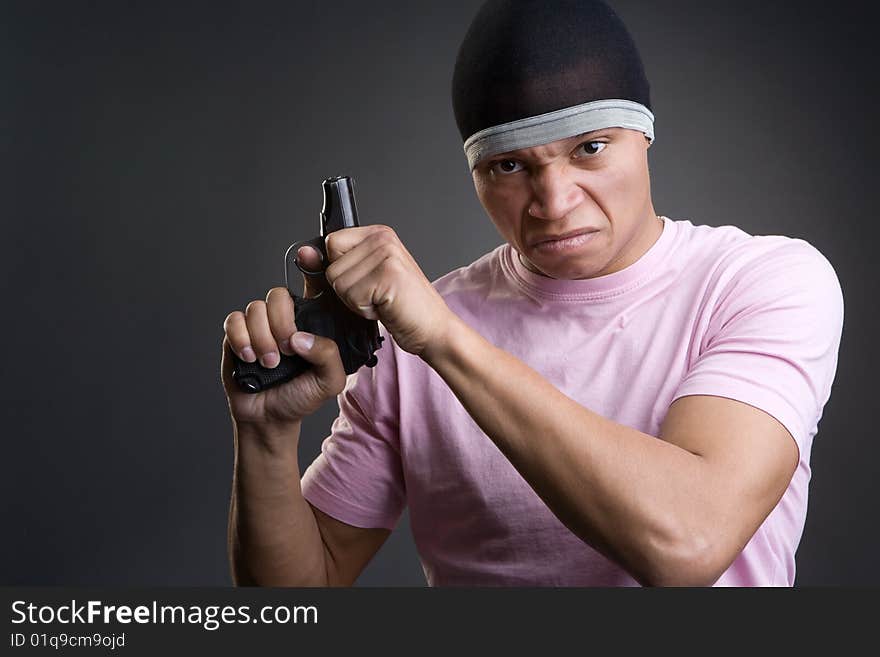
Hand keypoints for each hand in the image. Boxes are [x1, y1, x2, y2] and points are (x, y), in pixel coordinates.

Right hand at [219, 246, 346, 427]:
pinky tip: (249, 358)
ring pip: (255, 309)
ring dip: (261, 339)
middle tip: (286, 351)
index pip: (313, 286)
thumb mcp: (329, 381)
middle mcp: (284, 318)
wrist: (269, 417)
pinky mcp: (236, 333)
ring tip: (269, 363)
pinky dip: (241, 339)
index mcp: (311, 323)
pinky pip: (233, 320)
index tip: (308, 255)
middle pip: (278, 296)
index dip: (311, 266)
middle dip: (281, 324)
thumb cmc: (301, 396)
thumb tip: (300, 337)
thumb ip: (329, 355)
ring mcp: (259, 324)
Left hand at [323, 225, 452, 355]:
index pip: (331, 243)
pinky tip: (385, 308)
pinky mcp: (388, 274)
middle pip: (332, 266)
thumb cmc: (401, 307)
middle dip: (348, 290)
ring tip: (382, 301)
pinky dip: (365, 310)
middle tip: (377, 295)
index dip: (341, 271)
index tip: (366, 282)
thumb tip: (303, 253)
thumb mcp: (362, 282)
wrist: (433, 329)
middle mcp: (382, 237)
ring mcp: (386, 254)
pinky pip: (351, 295)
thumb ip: (332, 266)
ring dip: (356, 302)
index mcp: (378, 233)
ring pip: (338, 282)